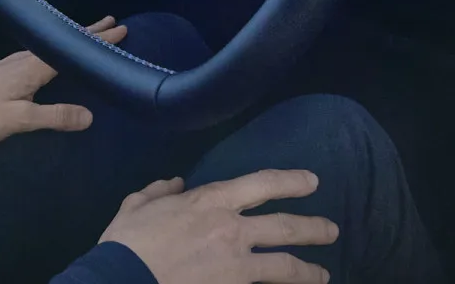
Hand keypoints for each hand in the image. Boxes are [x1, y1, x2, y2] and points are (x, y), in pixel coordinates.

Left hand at [0, 16, 126, 146]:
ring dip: (71, 39)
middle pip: (62, 41)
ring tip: (88, 37)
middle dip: (87, 32)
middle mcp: (24, 59)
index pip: (71, 48)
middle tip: (112, 22)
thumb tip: (90, 115)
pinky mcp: (2, 71)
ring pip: (50, 46)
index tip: (121, 28)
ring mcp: (11, 63)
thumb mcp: (20, 120)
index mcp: (32, 67)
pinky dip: (55, 49)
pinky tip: (52, 57)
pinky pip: (39, 53)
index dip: (97, 39)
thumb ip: (54, 117)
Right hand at [98, 170, 337, 283]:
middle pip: (284, 226)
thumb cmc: (127, 242)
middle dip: (313, 227)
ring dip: (308, 270)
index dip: (291, 181)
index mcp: (211, 201)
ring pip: (285, 265)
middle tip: (332, 230)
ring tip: (324, 275)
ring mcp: (236, 265)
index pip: (262, 184)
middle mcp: (232, 229)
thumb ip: (159, 191)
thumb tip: (175, 183)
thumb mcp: (137, 205)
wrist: (122, 280)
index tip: (312, 182)